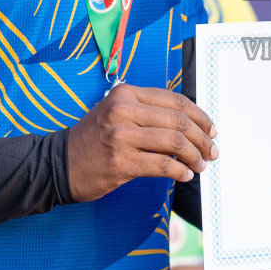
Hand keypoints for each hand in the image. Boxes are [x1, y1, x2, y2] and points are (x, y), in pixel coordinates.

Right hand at [66, 85, 217, 202]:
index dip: (200, 116)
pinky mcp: (120, 162)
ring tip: (200, 165)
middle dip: (202, 138)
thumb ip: (148, 111)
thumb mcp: (117, 111)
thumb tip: (190, 123)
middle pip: (179, 121)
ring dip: (194, 156)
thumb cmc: (94, 138)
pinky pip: (162, 165)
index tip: (211, 129)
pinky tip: (185, 175)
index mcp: (127, 94)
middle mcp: (124, 111)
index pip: (176, 101)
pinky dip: (179, 171)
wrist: (59, 163)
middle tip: (211, 151)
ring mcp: (121, 136)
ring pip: (174, 143)